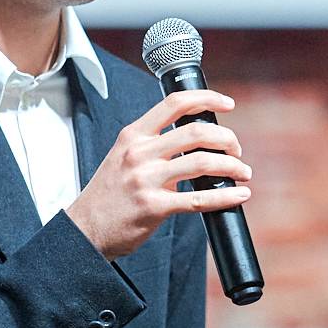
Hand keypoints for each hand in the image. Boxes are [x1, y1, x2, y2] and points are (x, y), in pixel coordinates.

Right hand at [66, 89, 251, 259]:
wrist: (84, 229)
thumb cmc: (110, 194)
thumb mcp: (123, 156)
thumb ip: (153, 144)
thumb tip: (196, 138)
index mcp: (133, 136)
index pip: (174, 103)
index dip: (207, 98)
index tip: (228, 104)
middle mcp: (139, 153)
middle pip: (196, 132)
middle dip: (227, 139)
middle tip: (237, 150)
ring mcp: (146, 180)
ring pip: (202, 162)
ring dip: (232, 166)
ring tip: (243, 173)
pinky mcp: (154, 207)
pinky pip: (199, 199)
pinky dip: (226, 196)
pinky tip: (239, 195)